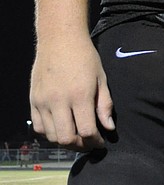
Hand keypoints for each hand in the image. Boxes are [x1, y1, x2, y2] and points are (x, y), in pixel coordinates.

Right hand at [30, 35, 113, 149]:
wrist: (60, 39)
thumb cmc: (85, 57)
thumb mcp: (101, 79)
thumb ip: (105, 105)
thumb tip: (108, 128)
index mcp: (79, 95)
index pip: (87, 131)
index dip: (96, 142)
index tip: (101, 141)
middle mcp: (58, 100)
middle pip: (66, 139)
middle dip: (80, 145)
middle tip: (89, 142)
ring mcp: (43, 101)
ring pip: (51, 136)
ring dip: (65, 141)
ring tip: (76, 136)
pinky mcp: (33, 99)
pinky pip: (39, 127)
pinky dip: (50, 133)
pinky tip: (61, 127)